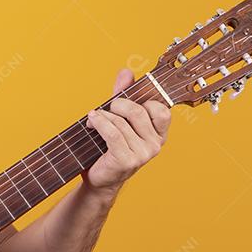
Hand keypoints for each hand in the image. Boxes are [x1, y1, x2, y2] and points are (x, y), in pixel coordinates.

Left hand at [83, 69, 170, 194]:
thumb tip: (127, 72)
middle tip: (106, 107)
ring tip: (93, 119)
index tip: (125, 101)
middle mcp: (155, 145)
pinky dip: (99, 123)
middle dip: (119, 105)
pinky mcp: (127, 161)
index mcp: (159, 134)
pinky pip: (113, 133)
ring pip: (122, 122)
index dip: (144, 101)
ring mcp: (143, 155)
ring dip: (103, 116)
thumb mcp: (118, 119)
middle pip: (139, 112)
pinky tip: (91, 121)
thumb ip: (124, 96)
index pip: (161, 110)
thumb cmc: (109, 148)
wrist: (98, 179)